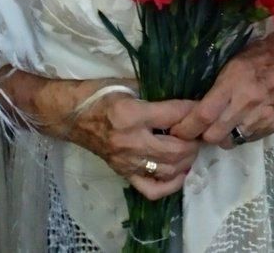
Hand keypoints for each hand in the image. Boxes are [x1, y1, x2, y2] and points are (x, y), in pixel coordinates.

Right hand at [70, 89, 201, 200]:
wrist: (68, 115)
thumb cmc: (97, 94)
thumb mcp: (126, 84)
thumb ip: (154, 91)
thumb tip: (183, 94)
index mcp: (131, 115)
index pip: (173, 116)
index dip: (193, 110)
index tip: (205, 105)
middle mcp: (130, 141)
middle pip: (175, 149)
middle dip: (195, 141)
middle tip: (200, 130)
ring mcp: (126, 161)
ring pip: (168, 170)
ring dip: (187, 160)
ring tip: (192, 147)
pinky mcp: (122, 173)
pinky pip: (151, 189)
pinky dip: (170, 184)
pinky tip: (179, 172)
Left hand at [170, 32, 273, 147]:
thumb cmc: (266, 54)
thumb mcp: (236, 60)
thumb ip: (218, 84)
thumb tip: (196, 105)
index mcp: (235, 81)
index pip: (203, 114)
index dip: (186, 127)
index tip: (177, 130)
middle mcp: (247, 102)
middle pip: (213, 135)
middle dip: (201, 135)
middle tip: (197, 129)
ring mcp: (262, 117)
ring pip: (229, 141)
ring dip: (221, 136)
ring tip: (220, 125)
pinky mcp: (272, 126)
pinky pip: (246, 139)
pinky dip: (238, 134)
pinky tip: (239, 122)